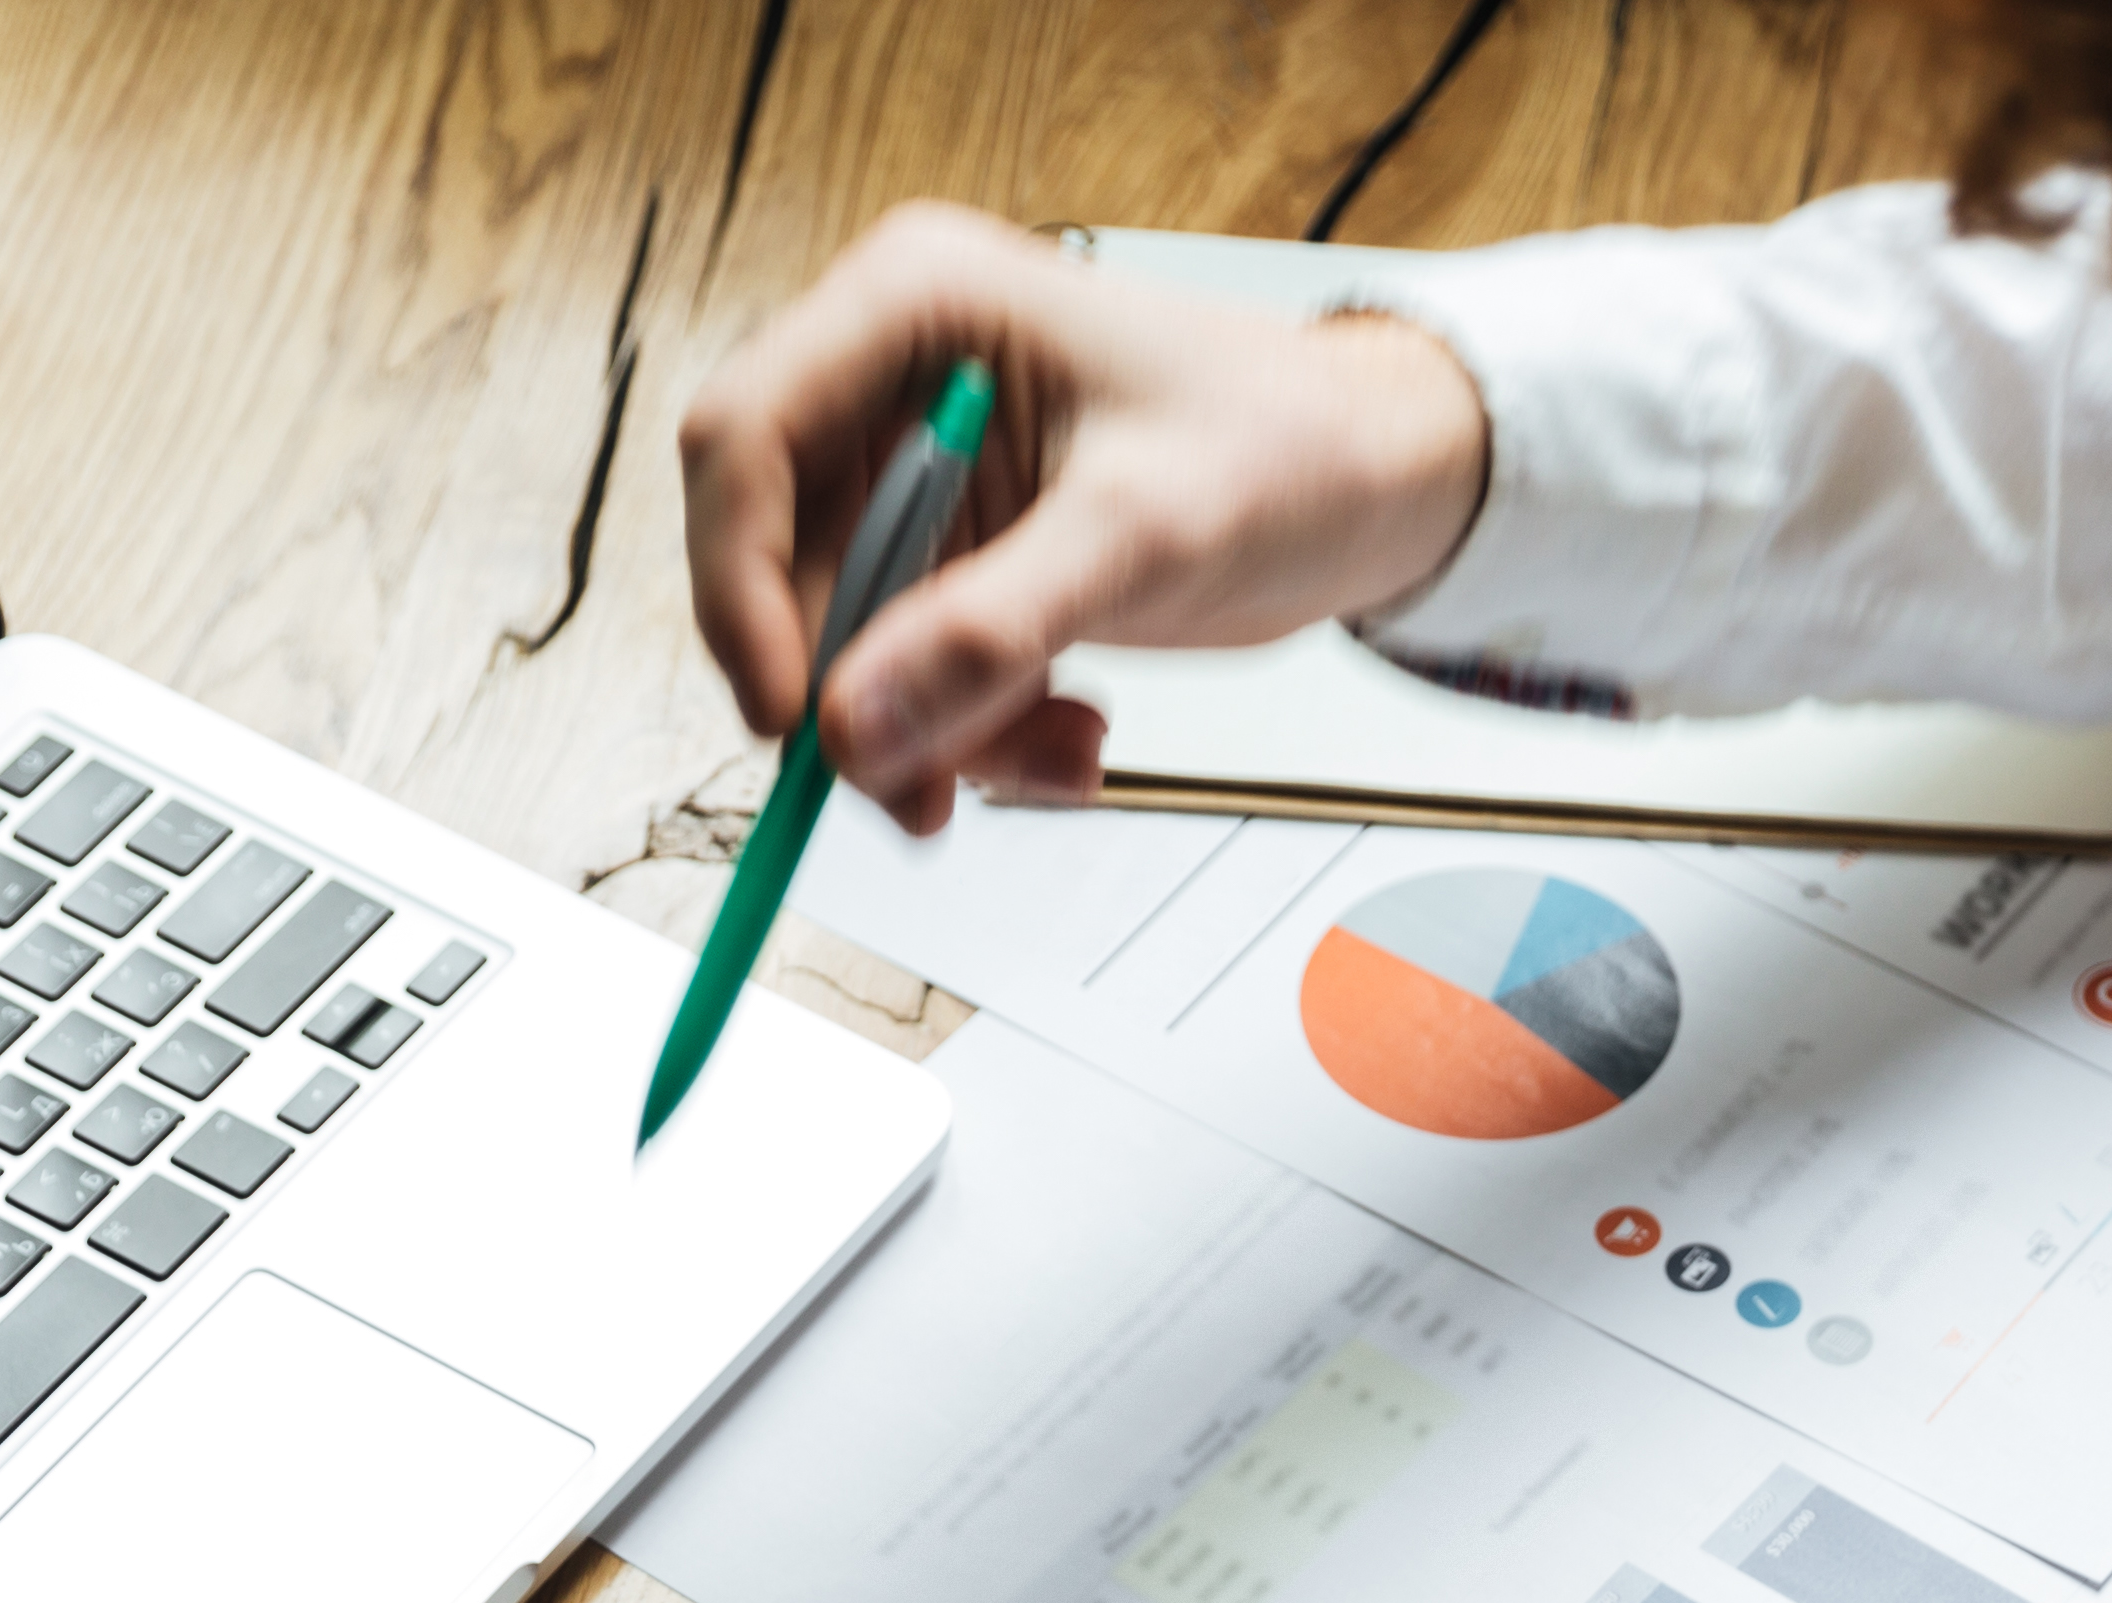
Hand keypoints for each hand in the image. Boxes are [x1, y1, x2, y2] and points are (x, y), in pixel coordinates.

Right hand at [680, 202, 1490, 833]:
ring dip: (929, 731)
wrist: (1373, 486)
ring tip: (1055, 754)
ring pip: (839, 640)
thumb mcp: (1139, 534)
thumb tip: (849, 728)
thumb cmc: (1287, 444)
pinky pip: (906, 673)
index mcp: (911, 304)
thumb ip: (988, 632)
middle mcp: (890, 379)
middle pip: (775, 558)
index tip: (791, 712)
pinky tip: (1067, 732)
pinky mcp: (953, 556)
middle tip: (924, 790)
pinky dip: (973, 732)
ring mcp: (916, 474)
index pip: (742, 438)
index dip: (738, 584)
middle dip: (853, 689)